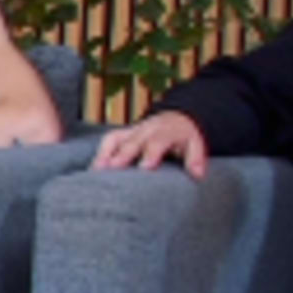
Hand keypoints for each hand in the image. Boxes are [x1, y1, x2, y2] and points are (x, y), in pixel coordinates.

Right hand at [92, 109, 208, 175]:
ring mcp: (132, 131)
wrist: (176, 118)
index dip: (151, 153)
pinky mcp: (123, 134)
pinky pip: (108, 140)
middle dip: (122, 155)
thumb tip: (198, 174)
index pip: (158, 141)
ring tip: (97, 170)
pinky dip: (100, 153)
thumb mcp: (196, 144)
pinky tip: (94, 169)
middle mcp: (147, 129)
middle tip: (112, 169)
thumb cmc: (183, 137)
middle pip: (133, 141)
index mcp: (166, 131)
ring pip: (116, 139)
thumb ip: (196, 159)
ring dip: (105, 153)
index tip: (145, 167)